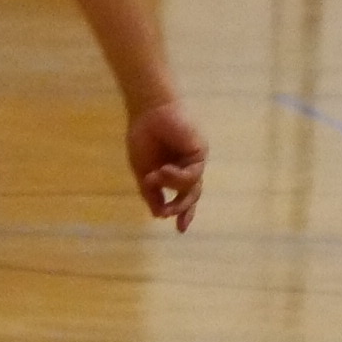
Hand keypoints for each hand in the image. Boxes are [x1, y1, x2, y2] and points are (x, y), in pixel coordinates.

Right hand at [127, 100, 206, 229]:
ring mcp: (195, 161)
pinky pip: (192, 174)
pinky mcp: (199, 153)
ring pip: (191, 187)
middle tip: (174, 220)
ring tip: (153, 178)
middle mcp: (187, 168)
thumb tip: (158, 214)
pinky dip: (177, 177)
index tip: (179, 229)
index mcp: (174, 172)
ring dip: (171, 187)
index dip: (182, 213)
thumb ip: (150, 192)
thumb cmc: (143, 136)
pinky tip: (163, 170)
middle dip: (184, 209)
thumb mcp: (142, 170)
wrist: (148, 111)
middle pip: (192, 195)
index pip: (183, 197)